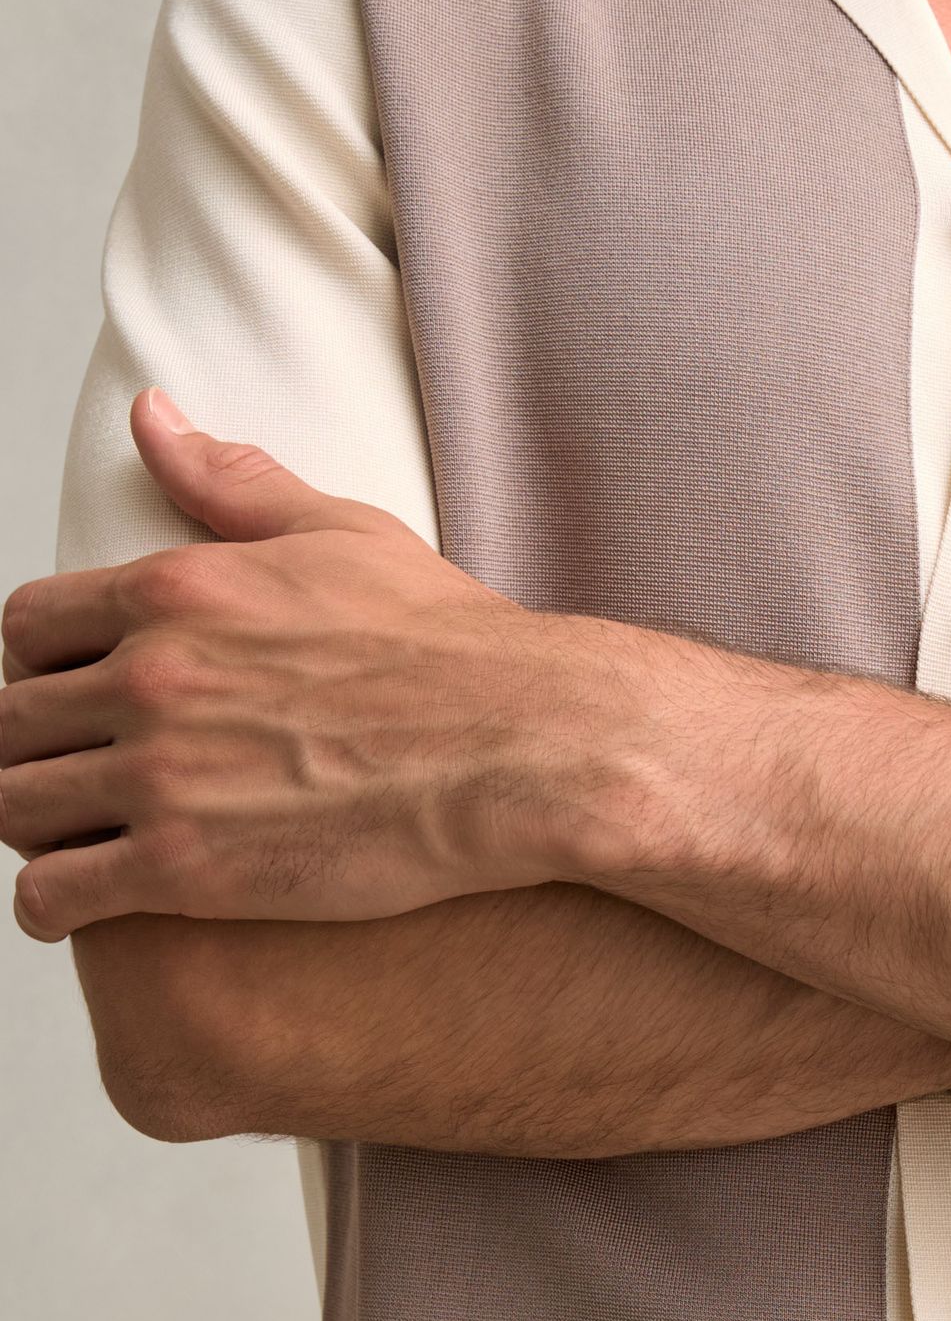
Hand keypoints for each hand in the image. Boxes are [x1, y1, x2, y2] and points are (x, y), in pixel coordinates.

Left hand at [1, 390, 615, 937]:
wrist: (527, 748)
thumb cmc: (456, 650)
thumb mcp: (342, 534)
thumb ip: (230, 481)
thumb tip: (152, 417)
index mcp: (175, 593)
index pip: (26, 627)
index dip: (43, 666)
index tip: (80, 695)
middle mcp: (150, 679)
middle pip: (5, 721)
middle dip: (31, 749)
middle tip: (79, 775)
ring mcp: (161, 777)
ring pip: (10, 806)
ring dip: (34, 825)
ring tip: (77, 841)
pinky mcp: (186, 871)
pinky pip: (54, 894)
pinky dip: (52, 903)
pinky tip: (85, 903)